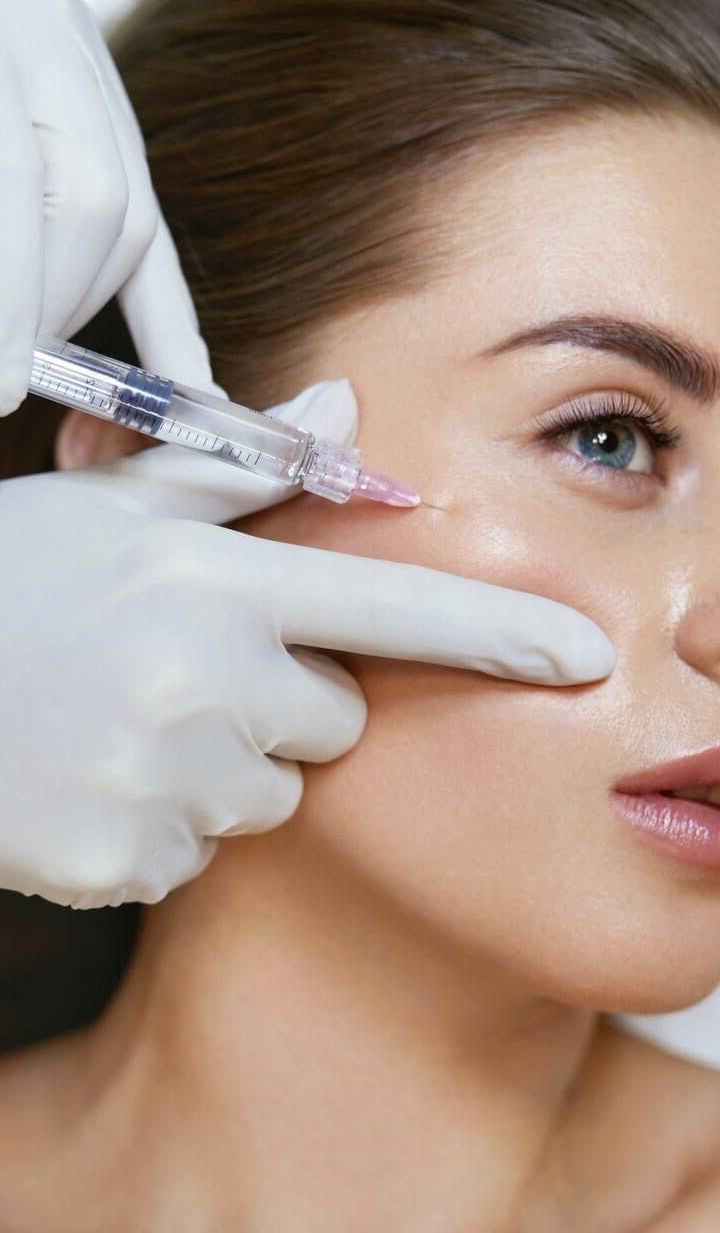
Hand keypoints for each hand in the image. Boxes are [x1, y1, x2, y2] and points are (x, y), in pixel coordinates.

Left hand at [0, 0, 217, 415]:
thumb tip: (1, 336)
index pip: (26, 183)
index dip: (15, 303)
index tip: (1, 385)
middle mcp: (48, 24)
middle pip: (96, 201)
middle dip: (54, 311)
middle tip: (13, 374)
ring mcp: (84, 54)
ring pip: (131, 212)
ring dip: (86, 304)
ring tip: (40, 353)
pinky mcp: (102, 95)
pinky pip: (150, 215)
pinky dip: (167, 312)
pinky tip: (189, 381)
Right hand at [0, 379, 614, 907]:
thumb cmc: (10, 579)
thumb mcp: (111, 506)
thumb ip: (239, 467)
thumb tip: (339, 406)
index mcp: (214, 584)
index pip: (388, 608)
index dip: (496, 632)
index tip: (582, 654)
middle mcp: (202, 682)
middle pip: (333, 723)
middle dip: (285, 704)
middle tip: (180, 672)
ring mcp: (161, 780)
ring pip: (268, 796)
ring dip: (218, 768)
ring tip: (122, 723)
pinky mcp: (120, 861)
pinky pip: (194, 855)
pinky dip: (157, 827)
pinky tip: (89, 779)